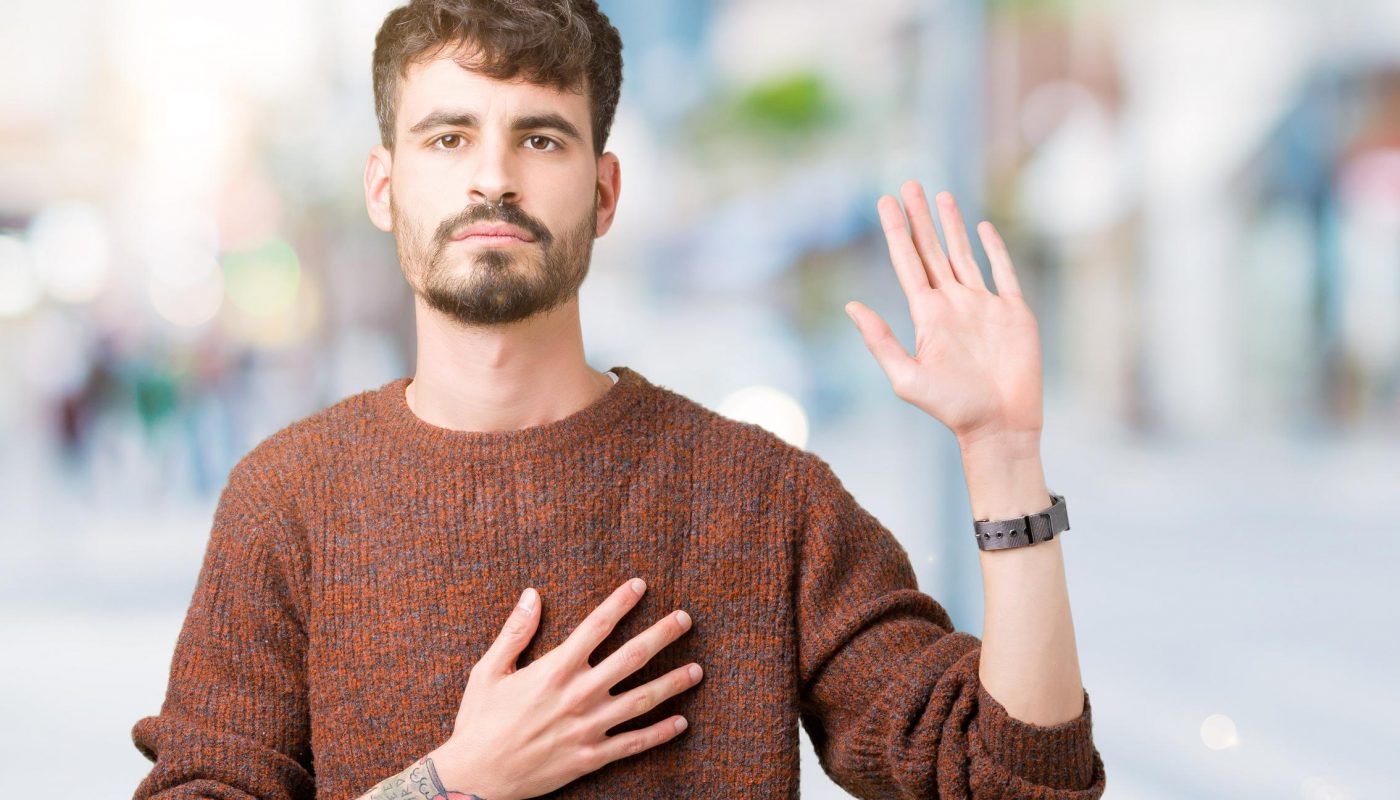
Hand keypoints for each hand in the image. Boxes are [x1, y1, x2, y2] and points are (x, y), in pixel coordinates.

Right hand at [428, 579, 700, 799]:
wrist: (475, 778)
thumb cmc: (478, 721)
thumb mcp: (488, 671)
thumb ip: (515, 632)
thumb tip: (531, 594)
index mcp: (554, 670)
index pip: (596, 626)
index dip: (621, 603)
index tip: (640, 585)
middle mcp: (577, 695)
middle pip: (631, 657)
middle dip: (662, 635)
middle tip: (686, 619)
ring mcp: (587, 728)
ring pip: (641, 701)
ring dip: (673, 683)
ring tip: (698, 670)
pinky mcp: (590, 757)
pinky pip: (633, 744)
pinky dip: (659, 733)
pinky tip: (682, 722)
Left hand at [845, 182, 1043, 446]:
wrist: (1000, 425)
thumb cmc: (952, 408)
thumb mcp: (907, 378)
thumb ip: (881, 341)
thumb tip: (852, 306)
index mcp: (927, 315)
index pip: (907, 262)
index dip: (896, 230)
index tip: (885, 201)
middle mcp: (952, 304)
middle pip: (932, 250)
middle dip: (919, 217)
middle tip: (908, 183)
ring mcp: (983, 305)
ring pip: (963, 254)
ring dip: (951, 225)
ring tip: (940, 195)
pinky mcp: (1013, 312)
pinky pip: (1003, 272)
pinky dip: (994, 248)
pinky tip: (982, 227)